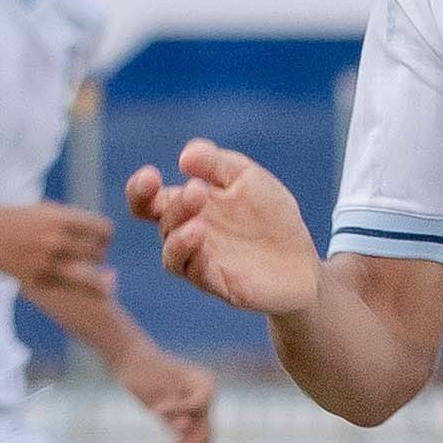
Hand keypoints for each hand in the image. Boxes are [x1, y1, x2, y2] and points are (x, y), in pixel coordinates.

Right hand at [0, 197, 117, 288]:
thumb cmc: (14, 217)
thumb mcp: (44, 211)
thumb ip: (71, 220)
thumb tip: (99, 233)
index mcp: (63, 218)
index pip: (105, 230)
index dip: (106, 236)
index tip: (101, 240)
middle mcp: (58, 240)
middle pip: (100, 253)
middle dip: (99, 256)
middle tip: (91, 257)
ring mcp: (48, 263)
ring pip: (92, 278)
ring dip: (96, 278)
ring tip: (94, 275)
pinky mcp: (37, 280)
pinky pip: (69, 288)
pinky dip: (74, 286)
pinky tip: (70, 281)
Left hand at [125, 351, 218, 442]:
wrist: (133, 364)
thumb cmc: (143, 369)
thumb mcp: (154, 385)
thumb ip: (170, 406)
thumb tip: (184, 429)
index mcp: (204, 382)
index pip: (200, 404)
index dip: (180, 410)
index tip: (155, 410)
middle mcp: (206, 399)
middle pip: (205, 430)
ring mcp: (198, 412)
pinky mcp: (186, 421)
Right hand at [129, 143, 320, 320]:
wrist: (302, 260)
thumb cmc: (270, 216)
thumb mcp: (247, 177)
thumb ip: (216, 163)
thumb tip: (184, 157)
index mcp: (188, 208)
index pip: (148, 202)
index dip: (140, 190)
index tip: (151, 175)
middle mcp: (188, 236)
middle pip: (164, 223)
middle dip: (177, 207)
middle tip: (198, 192)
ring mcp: (202, 263)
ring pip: (172, 256)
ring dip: (179, 239)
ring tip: (197, 226)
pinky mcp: (220, 285)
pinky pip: (198, 277)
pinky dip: (197, 262)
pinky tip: (205, 244)